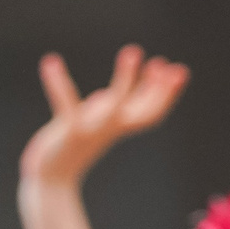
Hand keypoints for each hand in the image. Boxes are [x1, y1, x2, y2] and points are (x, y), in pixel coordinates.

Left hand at [20, 45, 189, 186]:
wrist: (50, 177)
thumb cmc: (68, 148)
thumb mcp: (87, 125)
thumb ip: (98, 112)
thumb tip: (103, 96)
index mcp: (119, 126)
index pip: (152, 112)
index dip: (168, 94)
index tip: (179, 70)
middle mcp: (111, 129)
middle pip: (144, 112)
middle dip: (157, 89)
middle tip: (163, 63)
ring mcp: (92, 131)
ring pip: (115, 106)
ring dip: (125, 79)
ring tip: (132, 51)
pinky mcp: (69, 132)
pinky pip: (67, 106)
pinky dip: (59, 85)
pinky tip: (51, 62)